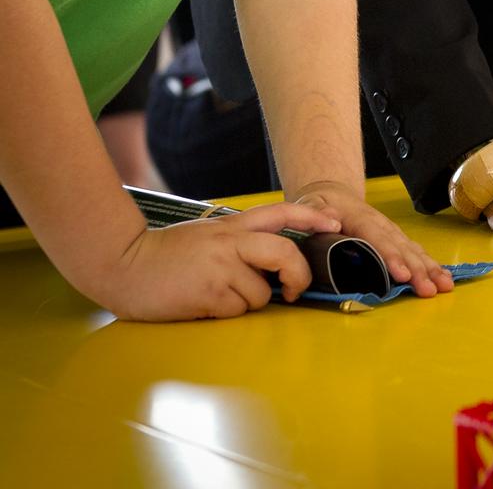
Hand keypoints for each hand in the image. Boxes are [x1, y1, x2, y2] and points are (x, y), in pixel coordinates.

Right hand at [108, 202, 340, 321]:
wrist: (124, 265)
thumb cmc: (166, 256)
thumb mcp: (207, 236)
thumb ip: (238, 243)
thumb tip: (270, 265)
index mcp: (231, 225)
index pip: (280, 212)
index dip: (311, 216)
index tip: (333, 223)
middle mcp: (230, 241)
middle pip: (285, 253)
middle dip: (298, 275)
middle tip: (294, 291)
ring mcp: (220, 266)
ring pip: (261, 293)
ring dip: (247, 302)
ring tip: (219, 297)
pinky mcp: (208, 293)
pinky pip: (236, 311)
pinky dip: (226, 313)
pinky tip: (203, 304)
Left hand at [292, 180, 452, 296]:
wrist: (331, 193)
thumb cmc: (317, 207)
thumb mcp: (308, 206)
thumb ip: (315, 214)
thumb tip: (330, 219)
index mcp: (358, 217)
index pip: (375, 237)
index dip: (390, 256)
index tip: (402, 274)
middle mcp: (380, 224)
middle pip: (400, 246)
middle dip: (417, 269)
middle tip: (429, 290)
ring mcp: (390, 230)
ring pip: (412, 248)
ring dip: (429, 267)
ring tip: (444, 285)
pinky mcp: (395, 238)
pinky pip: (414, 249)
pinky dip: (429, 263)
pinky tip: (442, 276)